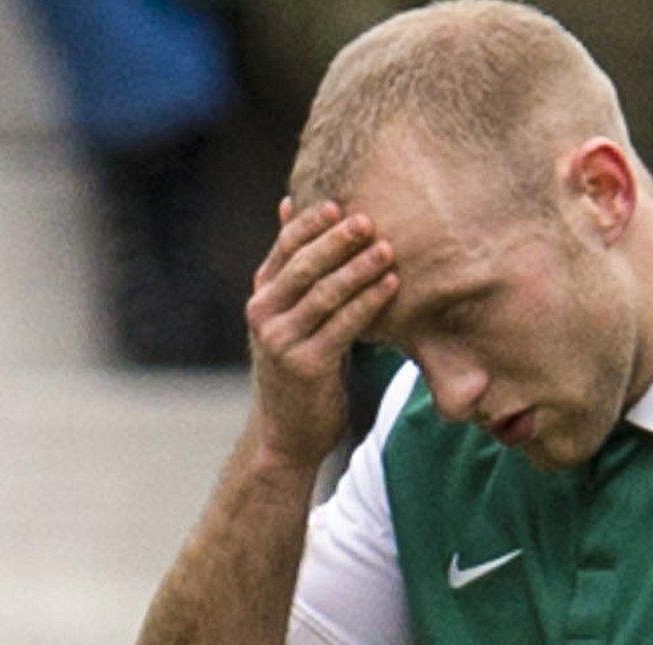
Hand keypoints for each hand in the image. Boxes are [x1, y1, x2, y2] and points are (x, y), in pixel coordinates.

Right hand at [244, 197, 398, 467]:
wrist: (287, 432)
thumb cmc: (298, 365)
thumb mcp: (288, 314)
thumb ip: (292, 266)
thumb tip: (288, 204)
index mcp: (262, 296)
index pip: (283, 248)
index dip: (310, 224)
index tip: (338, 204)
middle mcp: (263, 315)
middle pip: (303, 267)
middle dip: (336, 241)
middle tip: (367, 219)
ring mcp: (281, 341)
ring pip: (324, 294)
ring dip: (358, 269)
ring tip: (387, 248)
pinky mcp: (305, 366)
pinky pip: (342, 326)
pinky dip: (368, 303)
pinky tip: (391, 285)